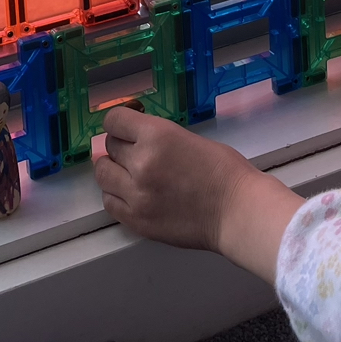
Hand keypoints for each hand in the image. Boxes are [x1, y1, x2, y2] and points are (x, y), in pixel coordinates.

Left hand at [93, 107, 302, 282]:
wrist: (236, 211)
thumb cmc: (225, 171)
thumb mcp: (188, 138)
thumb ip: (158, 138)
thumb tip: (137, 139)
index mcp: (157, 136)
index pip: (114, 120)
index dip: (118, 122)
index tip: (124, 126)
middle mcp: (140, 163)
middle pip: (109, 146)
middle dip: (120, 146)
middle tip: (133, 151)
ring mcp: (135, 195)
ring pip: (104, 175)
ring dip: (113, 170)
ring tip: (127, 173)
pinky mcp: (137, 220)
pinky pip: (110, 202)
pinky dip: (116, 195)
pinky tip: (129, 193)